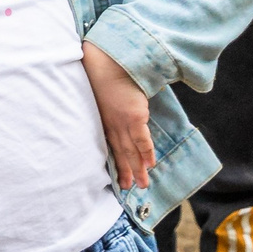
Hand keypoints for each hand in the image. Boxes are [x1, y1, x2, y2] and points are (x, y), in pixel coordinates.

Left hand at [82, 42, 156, 189]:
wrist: (109, 63)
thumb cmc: (104, 73)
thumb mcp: (101, 93)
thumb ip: (108, 104)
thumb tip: (114, 106)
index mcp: (102, 120)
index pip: (108, 146)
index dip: (114, 162)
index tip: (116, 175)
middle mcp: (110, 125)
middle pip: (119, 153)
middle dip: (125, 172)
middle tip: (129, 188)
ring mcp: (122, 123)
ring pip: (130, 152)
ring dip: (137, 169)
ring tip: (142, 185)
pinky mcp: (133, 117)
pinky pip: (142, 140)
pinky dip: (146, 153)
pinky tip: (150, 165)